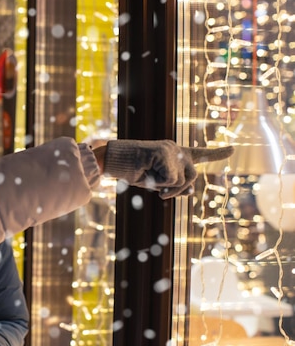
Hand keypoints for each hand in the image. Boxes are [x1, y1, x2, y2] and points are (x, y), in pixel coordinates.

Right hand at [103, 139, 233, 198]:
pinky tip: (147, 176)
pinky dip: (159, 185)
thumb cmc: (131, 170)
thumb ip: (174, 184)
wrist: (113, 160)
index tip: (233, 149)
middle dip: (179, 190)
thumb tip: (190, 191)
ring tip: (152, 185)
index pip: (199, 154)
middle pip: (192, 176)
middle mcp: (175, 149)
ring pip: (183, 180)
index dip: (217, 153)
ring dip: (169, 189)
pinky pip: (171, 180)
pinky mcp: (164, 154)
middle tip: (162, 195)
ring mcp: (171, 150)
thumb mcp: (155, 181)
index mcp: (173, 153)